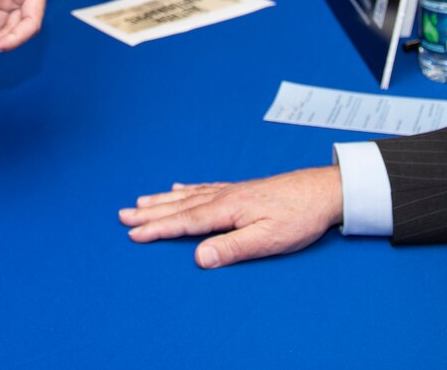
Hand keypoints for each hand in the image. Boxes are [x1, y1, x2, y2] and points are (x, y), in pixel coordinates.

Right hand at [119, 167, 343, 268]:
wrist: (324, 190)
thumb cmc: (299, 217)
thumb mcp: (268, 239)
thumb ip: (232, 248)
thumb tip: (199, 257)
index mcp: (228, 209)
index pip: (185, 222)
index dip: (157, 229)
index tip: (132, 234)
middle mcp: (225, 196)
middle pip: (180, 206)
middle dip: (150, 213)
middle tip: (122, 215)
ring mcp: (233, 191)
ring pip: (188, 196)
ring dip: (162, 201)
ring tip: (140, 201)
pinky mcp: (242, 190)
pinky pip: (204, 188)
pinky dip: (187, 190)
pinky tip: (179, 188)